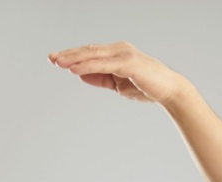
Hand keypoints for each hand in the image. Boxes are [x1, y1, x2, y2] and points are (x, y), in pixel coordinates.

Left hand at [48, 42, 189, 105]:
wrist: (170, 91)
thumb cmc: (147, 87)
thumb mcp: (118, 84)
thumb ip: (100, 78)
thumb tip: (81, 75)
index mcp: (117, 53)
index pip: (91, 52)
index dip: (73, 55)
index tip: (57, 60)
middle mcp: (119, 49)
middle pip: (89, 50)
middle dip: (69, 55)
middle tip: (52, 59)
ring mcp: (124, 54)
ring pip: (93, 55)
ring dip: (74, 59)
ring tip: (59, 63)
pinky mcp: (128, 63)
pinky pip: (103, 64)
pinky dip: (87, 66)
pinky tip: (75, 70)